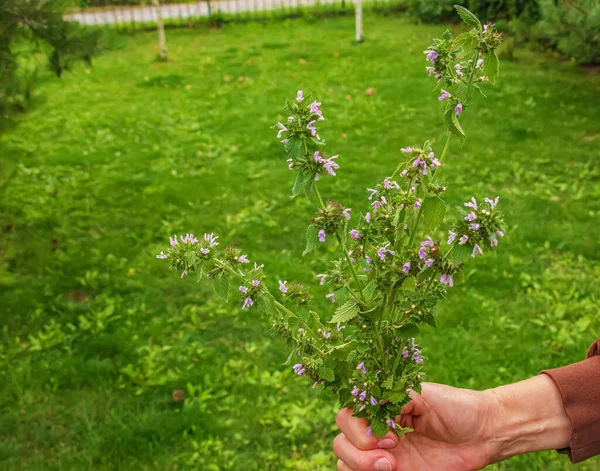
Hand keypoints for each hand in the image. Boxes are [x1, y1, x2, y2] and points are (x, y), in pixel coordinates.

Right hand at [333, 382, 494, 470]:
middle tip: (390, 455)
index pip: (346, 416)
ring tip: (392, 467)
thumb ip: (392, 398)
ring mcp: (385, 456)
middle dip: (358, 451)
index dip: (358, 428)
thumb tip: (369, 406)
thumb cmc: (455, 406)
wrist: (485, 432)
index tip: (389, 433)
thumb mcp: (421, 394)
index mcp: (380, 409)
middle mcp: (378, 432)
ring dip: (361, 466)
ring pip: (346, 463)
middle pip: (340, 443)